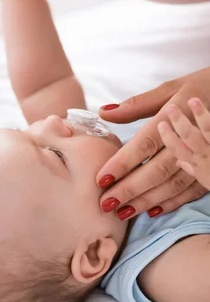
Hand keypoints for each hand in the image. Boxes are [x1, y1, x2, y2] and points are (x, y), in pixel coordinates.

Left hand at [96, 67, 209, 218]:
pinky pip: (193, 189)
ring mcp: (203, 155)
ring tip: (124, 212)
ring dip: (148, 200)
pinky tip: (154, 210)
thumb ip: (136, 105)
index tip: (102, 178)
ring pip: (173, 184)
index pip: (145, 145)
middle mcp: (189, 139)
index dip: (123, 163)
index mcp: (174, 118)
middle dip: (130, 189)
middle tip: (106, 203)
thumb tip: (104, 112)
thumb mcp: (170, 89)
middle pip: (157, 170)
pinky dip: (174, 201)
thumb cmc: (199, 89)